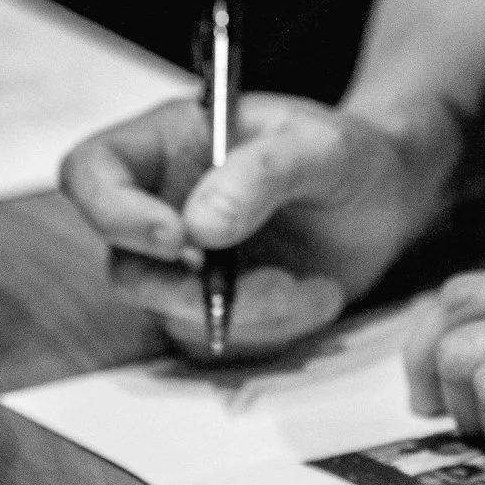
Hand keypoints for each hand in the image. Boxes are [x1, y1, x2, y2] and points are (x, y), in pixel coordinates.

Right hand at [59, 93, 449, 357]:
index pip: (91, 172)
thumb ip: (263, 173)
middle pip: (124, 264)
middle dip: (194, 289)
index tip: (178, 239)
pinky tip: (317, 295)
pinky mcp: (216, 308)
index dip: (112, 210)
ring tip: (309, 285)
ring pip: (172, 315)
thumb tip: (198, 228)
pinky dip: (272, 331)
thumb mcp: (321, 146)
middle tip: (271, 281)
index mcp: (168, 142)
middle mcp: (162, 203)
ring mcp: (186, 263)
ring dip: (247, 314)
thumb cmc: (351, 153)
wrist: (393, 196)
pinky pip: (218, 342)